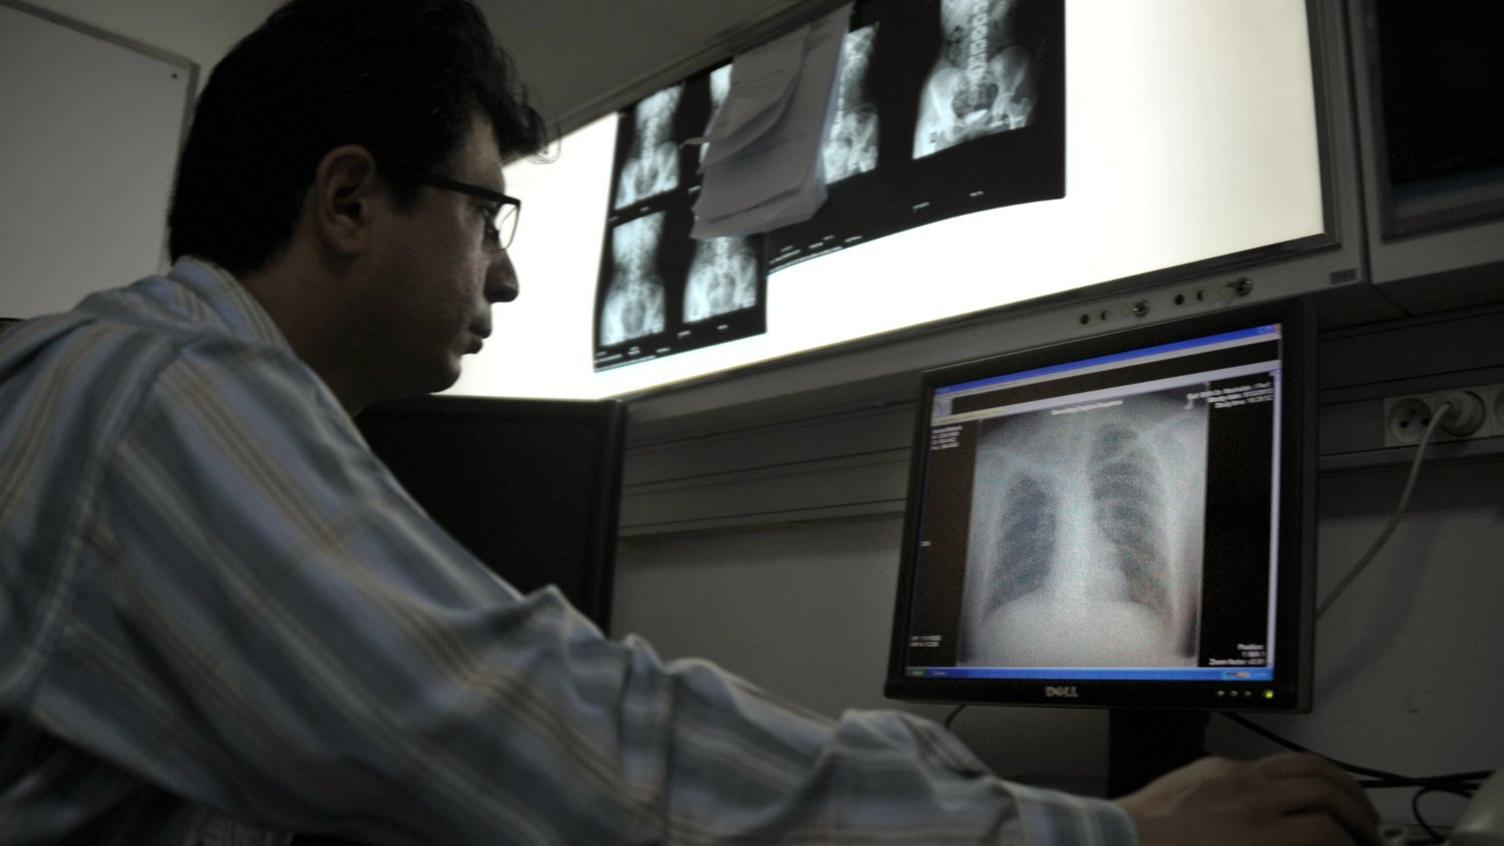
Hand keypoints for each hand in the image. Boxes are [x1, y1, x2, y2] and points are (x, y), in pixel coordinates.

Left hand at [1115, 752, 1380, 845]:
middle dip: (1359, 811)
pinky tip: (1299, 790)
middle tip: (1371, 830)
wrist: (1119, 841)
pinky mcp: (1214, 765)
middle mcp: (1253, 798)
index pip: (1329, 832)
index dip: (1353, 844)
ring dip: (1337, 782)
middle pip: (1327, 790)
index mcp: (1259, 834)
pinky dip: (1294, 774)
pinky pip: (1266, 763)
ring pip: (1303, 764)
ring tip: (1352, 801)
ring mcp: (1234, 775)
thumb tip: (1313, 844)